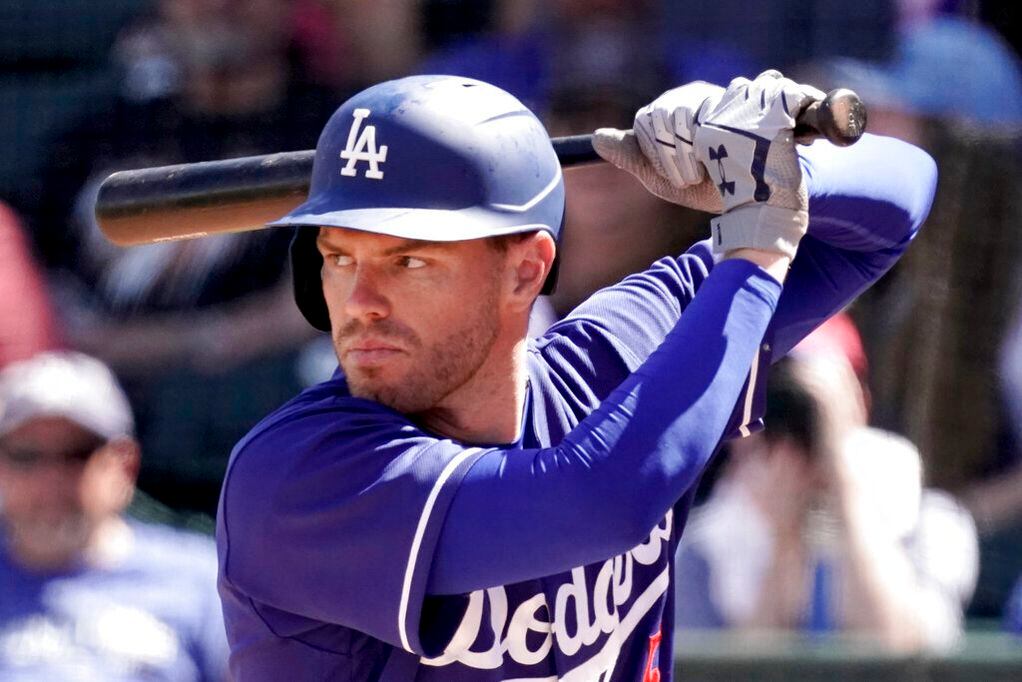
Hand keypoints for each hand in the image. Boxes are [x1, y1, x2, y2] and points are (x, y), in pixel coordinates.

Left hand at [594, 71, 824, 257]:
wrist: (753, 201)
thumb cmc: (705, 185)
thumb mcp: (662, 176)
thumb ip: (632, 155)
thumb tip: (597, 138)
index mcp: (676, 107)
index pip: (649, 119)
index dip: (658, 153)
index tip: (679, 176)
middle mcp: (699, 95)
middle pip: (663, 115)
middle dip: (674, 155)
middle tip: (698, 174)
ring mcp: (727, 94)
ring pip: (684, 114)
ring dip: (694, 153)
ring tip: (715, 167)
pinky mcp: (754, 99)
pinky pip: (721, 108)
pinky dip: (720, 139)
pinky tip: (734, 152)